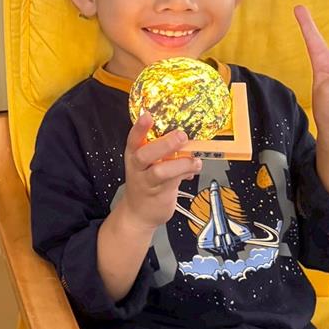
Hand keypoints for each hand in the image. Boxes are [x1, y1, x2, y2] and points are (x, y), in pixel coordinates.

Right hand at [120, 111, 201, 230]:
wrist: (138, 213)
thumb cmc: (146, 182)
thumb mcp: (149, 163)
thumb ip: (165, 151)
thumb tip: (188, 140)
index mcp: (134, 153)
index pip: (134, 138)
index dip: (140, 127)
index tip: (147, 115)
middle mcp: (137, 167)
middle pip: (144, 154)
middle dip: (164, 144)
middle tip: (181, 136)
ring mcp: (146, 181)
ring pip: (160, 171)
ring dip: (180, 164)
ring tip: (194, 161)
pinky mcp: (158, 194)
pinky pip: (173, 182)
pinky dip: (186, 173)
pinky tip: (194, 168)